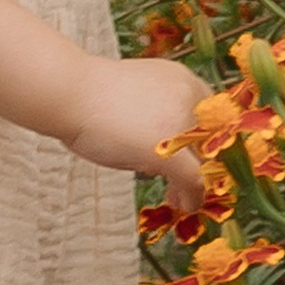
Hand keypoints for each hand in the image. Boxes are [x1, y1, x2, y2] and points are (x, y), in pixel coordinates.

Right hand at [65, 55, 213, 214]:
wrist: (72, 92)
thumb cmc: (91, 93)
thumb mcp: (138, 94)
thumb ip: (159, 112)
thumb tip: (161, 142)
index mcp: (183, 80)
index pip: (211, 117)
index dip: (204, 143)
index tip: (195, 159)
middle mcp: (190, 98)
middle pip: (212, 140)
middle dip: (203, 165)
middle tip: (190, 184)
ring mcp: (182, 124)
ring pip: (205, 161)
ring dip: (197, 183)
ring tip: (182, 199)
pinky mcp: (170, 152)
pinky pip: (193, 179)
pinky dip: (192, 195)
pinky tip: (184, 204)